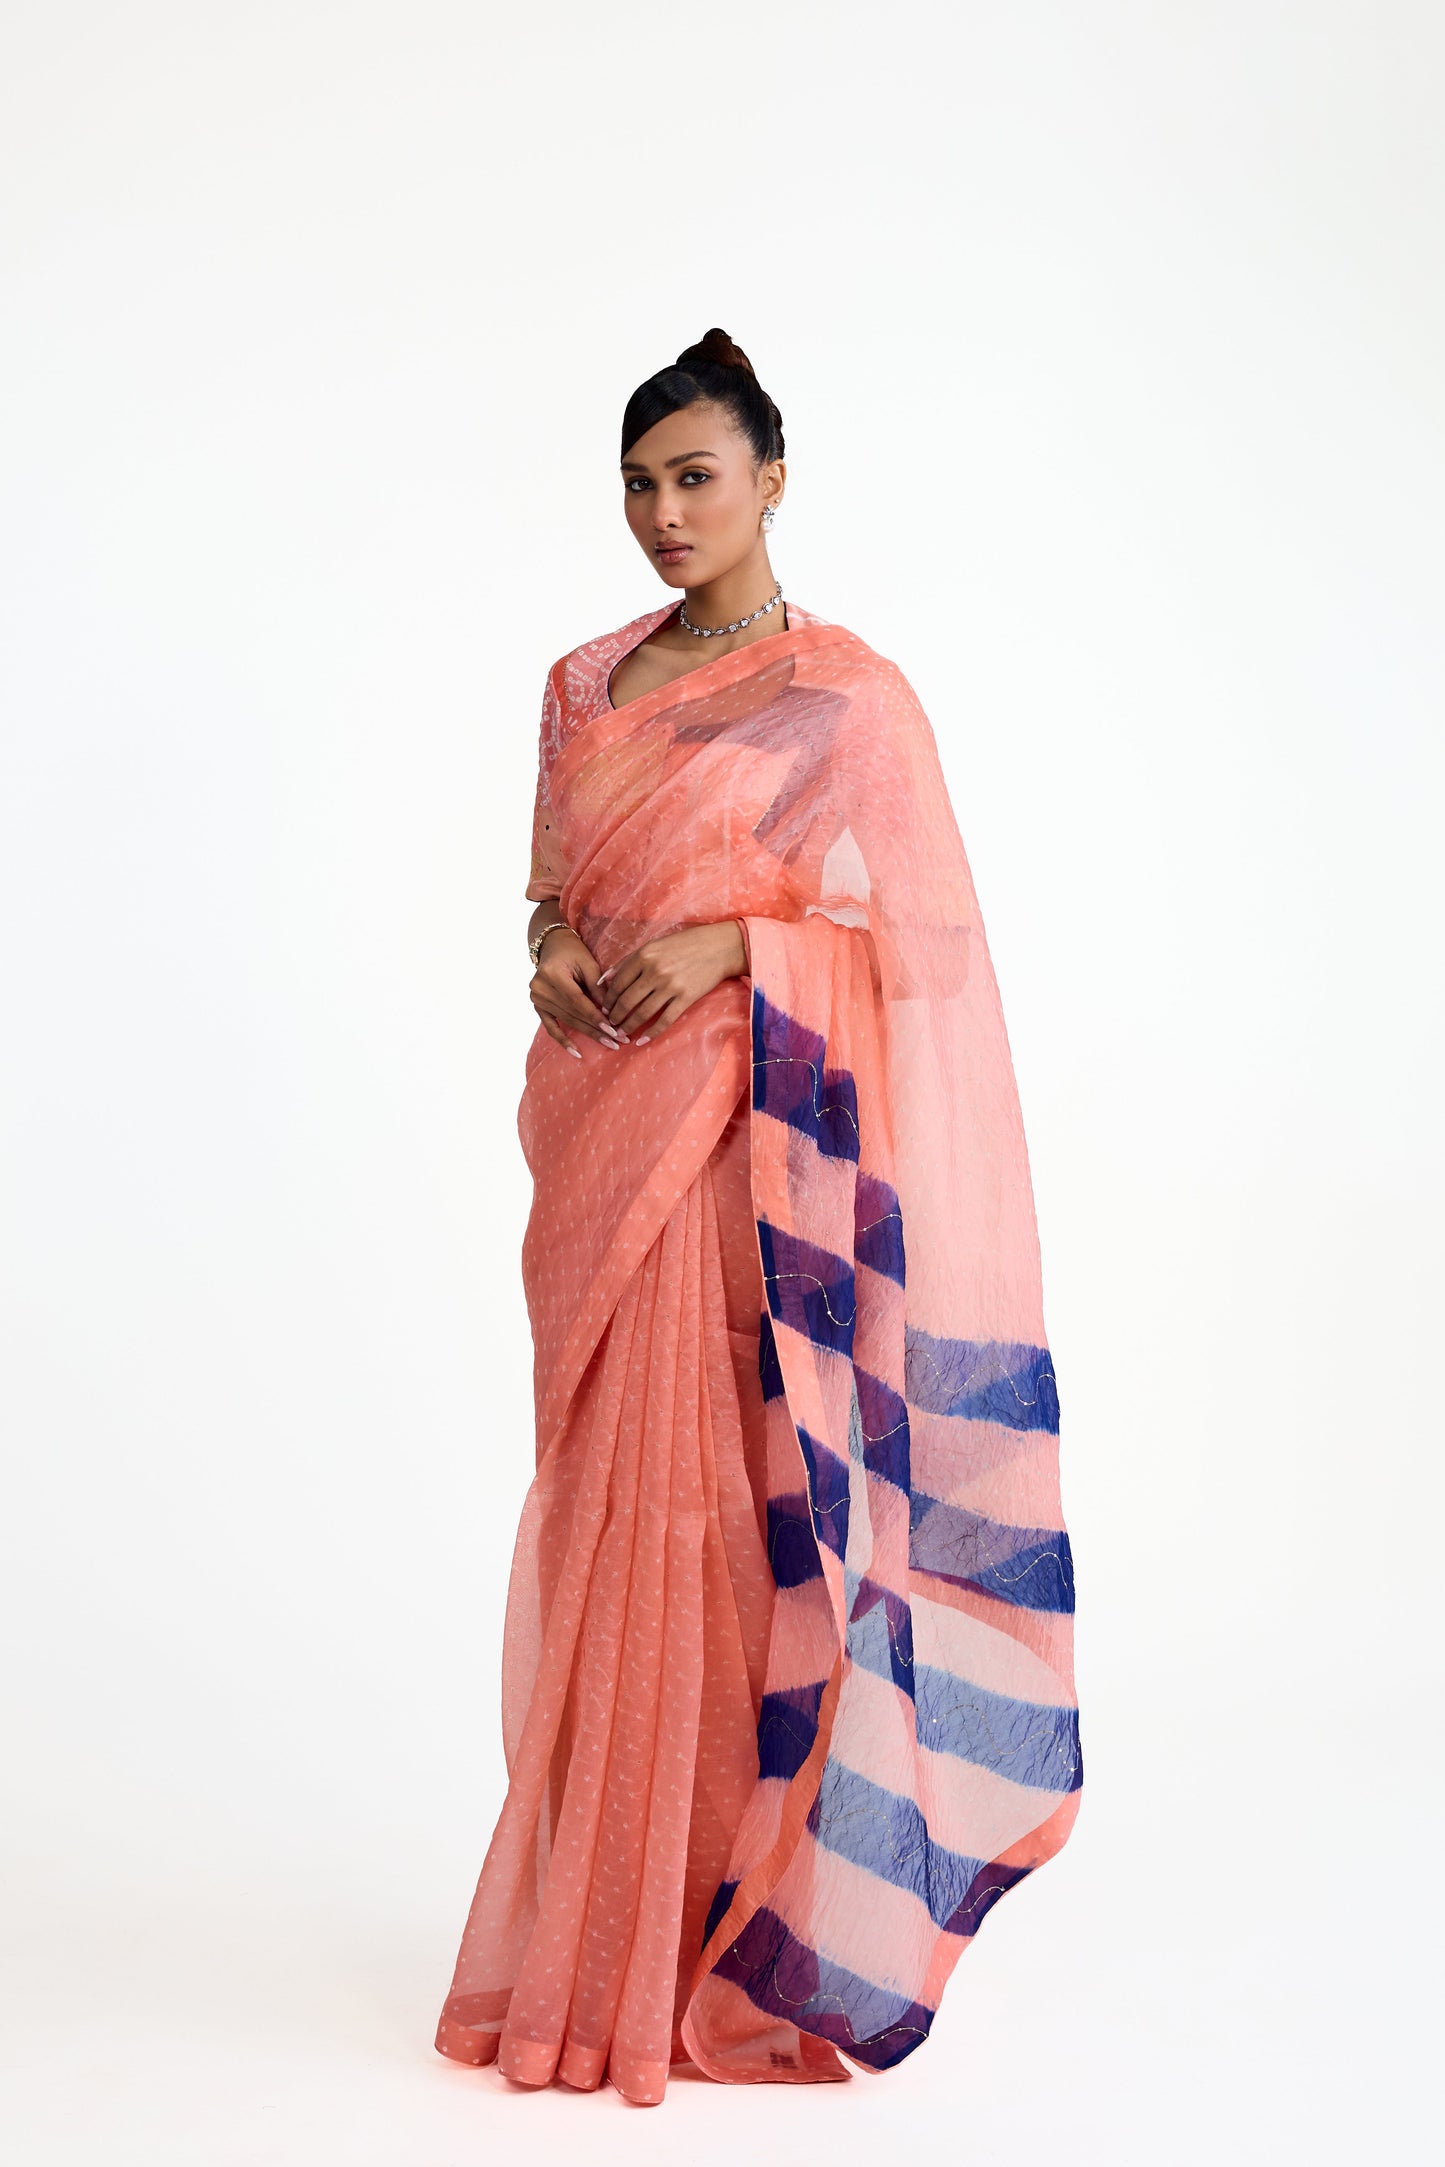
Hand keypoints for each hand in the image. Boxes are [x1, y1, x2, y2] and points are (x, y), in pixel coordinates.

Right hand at [529, 927, 620, 1058]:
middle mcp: (540, 988)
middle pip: (573, 1014)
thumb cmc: (574, 952)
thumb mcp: (589, 964)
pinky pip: (550, 1027)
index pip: (577, 1001)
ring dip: (588, 1034)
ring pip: (567, 1021)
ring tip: (608, 1044)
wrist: (553, 946)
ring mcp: (536, 998)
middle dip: (596, 1030)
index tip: (614, 1030)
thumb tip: (610, 1014)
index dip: (595, 1017)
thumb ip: (598, 988)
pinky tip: (576, 1053)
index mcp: (552, 975)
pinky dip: (563, 1040)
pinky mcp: (538, 1006)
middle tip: (617, 1042)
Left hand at [597, 921, 747, 1044]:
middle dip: (615, 1015)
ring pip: (643, 1013)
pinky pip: (665, 1020)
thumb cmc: (684, 944)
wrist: (719, 948)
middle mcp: (655, 971)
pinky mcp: (685, 998)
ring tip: (622, 1032)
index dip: (609, 999)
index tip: (605, 1008)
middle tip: (610, 1024)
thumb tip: (604, 979)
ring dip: (629, 1025)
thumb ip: (628, 961)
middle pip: (627, 1000)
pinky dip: (651, 1033)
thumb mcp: (654, 945)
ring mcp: (671, 986)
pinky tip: (641, 1040)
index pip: (618, 982)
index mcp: (644, 956)